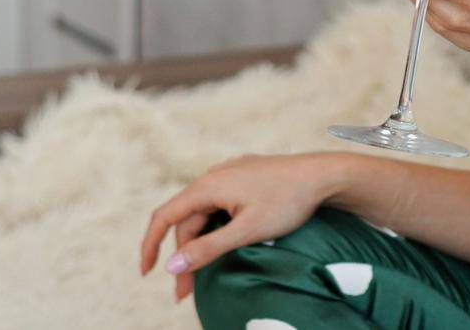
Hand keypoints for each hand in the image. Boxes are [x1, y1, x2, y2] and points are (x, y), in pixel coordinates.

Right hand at [139, 152, 349, 302]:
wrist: (323, 175)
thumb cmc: (287, 201)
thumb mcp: (246, 231)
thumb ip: (208, 249)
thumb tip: (172, 265)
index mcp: (207, 186)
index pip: (164, 216)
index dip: (150, 245)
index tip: (146, 272)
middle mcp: (213, 176)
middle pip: (187, 222)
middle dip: (183, 256)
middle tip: (186, 293)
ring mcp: (229, 175)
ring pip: (204, 215)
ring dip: (200, 245)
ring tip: (204, 276)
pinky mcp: (244, 179)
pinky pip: (220, 207)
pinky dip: (214, 230)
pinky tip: (222, 246)